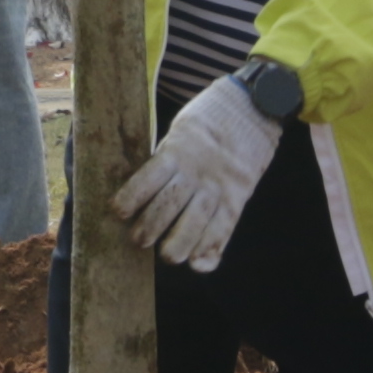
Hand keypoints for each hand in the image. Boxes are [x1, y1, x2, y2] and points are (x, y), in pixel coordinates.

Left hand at [116, 72, 286, 267]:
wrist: (255, 108)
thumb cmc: (210, 118)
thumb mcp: (181, 130)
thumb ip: (166, 159)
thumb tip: (143, 189)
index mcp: (177, 151)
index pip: (148, 179)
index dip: (130, 198)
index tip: (118, 212)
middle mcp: (197, 172)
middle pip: (168, 207)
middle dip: (148, 230)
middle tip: (138, 241)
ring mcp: (219, 188)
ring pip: (194, 226)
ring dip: (176, 247)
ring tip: (166, 255)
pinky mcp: (239, 199)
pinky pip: (223, 231)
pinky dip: (210, 252)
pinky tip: (198, 264)